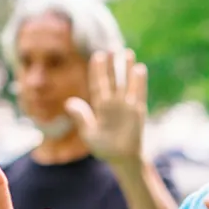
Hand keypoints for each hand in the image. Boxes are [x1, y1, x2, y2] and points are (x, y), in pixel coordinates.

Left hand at [64, 50, 146, 165]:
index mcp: (100, 106)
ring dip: (126, 69)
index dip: (97, 70)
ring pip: (126, 83)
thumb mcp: (89, 133)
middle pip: (112, 80)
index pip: (98, 84)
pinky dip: (138, 82)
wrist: (122, 159)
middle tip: (112, 49)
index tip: (97, 56)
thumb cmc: (104, 147)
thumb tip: (69, 102)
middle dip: (112, 65)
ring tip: (127, 53)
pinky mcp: (137, 112)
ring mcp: (126, 106)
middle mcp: (113, 103)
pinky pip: (138, 94)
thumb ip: (81, 117)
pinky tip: (139, 69)